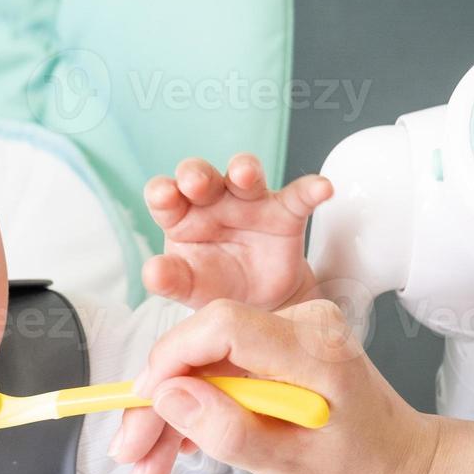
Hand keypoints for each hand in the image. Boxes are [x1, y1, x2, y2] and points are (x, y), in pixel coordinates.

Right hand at [111, 299, 440, 473]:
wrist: (405, 472)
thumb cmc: (366, 473)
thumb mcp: (294, 467)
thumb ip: (231, 431)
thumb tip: (172, 398)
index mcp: (314, 347)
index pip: (223, 324)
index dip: (172, 359)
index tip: (145, 405)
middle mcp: (302, 326)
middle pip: (204, 347)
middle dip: (160, 402)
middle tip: (131, 454)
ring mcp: (289, 336)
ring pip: (204, 364)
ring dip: (170, 414)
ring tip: (147, 467)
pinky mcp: (277, 352)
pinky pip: (221, 372)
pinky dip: (196, 410)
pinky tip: (174, 448)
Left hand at [142, 154, 331, 312]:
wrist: (258, 304)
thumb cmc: (216, 285)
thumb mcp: (189, 287)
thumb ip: (169, 279)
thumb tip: (151, 272)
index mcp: (181, 216)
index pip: (165, 196)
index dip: (162, 192)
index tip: (163, 196)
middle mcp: (212, 201)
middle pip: (202, 176)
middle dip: (198, 174)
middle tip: (196, 182)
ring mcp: (249, 202)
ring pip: (246, 175)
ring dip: (244, 170)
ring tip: (245, 174)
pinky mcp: (284, 212)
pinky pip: (299, 195)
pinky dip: (311, 189)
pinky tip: (322, 188)